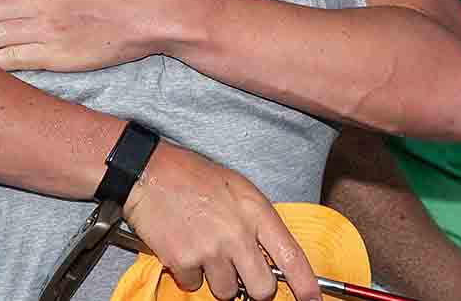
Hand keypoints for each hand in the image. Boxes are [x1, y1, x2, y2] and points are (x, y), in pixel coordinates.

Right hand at [125, 142, 319, 300]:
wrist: (148, 172)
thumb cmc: (193, 176)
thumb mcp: (237, 188)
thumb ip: (257, 221)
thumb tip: (271, 256)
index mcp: (255, 212)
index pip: (291, 256)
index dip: (306, 285)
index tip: (312, 300)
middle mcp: (236, 234)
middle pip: (262, 289)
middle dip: (254, 288)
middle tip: (242, 273)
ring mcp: (209, 250)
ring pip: (226, 292)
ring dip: (217, 279)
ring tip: (205, 250)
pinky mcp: (183, 261)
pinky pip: (194, 286)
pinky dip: (189, 274)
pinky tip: (185, 248)